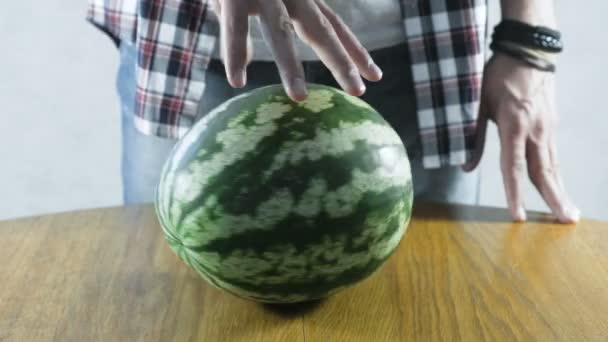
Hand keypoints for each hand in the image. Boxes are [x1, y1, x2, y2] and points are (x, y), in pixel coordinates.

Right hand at [211, 0, 382, 100]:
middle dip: (341, 61)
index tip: (375, 76)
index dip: (356, 51)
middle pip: (321, 30)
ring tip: (300, 97)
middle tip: (358, 92)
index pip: (335, 26)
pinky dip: (234, 53)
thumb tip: (248, 59)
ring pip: (280, 31)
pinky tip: (237, 80)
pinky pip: (234, 27)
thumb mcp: (253, 3)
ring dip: (290, 65)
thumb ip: (257, 29)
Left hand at [464, 53, 579, 222]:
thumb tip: (466, 166)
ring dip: (560, 190)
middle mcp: (536, 130)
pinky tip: (558, 186)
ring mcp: (547, 127)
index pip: (514, 167)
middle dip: (553, 199)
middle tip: (564, 222)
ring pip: (553, 165)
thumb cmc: (499, 75)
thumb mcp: (478, 103)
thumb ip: (473, 137)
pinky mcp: (552, 123)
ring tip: (568, 212)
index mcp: (514, 125)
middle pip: (544, 172)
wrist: (528, 50)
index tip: (518, 215)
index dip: (515, 193)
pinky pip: (553, 154)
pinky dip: (557, 174)